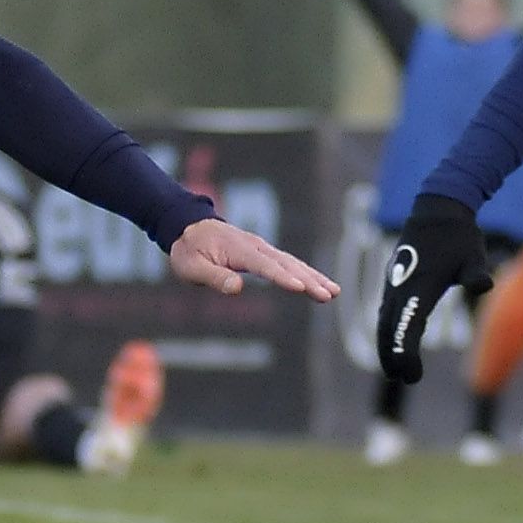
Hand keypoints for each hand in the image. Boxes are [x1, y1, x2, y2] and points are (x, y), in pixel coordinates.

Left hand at [166, 216, 339, 301]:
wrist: (188, 227)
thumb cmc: (188, 250)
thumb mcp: (192, 267)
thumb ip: (214, 277)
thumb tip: (237, 288)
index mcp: (239, 250)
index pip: (264, 266)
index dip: (282, 277)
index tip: (300, 288)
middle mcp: (256, 246)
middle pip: (286, 265)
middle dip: (309, 280)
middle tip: (328, 295)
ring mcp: (263, 248)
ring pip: (293, 263)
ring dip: (314, 277)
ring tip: (334, 292)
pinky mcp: (265, 253)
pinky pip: (289, 263)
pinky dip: (306, 273)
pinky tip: (320, 284)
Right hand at [371, 193, 494, 384]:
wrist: (437, 211)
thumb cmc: (459, 237)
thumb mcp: (473, 255)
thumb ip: (476, 273)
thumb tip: (484, 285)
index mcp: (420, 285)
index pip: (407, 326)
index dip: (405, 352)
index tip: (411, 374)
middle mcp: (402, 287)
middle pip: (388, 328)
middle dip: (392, 355)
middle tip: (404, 378)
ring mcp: (395, 284)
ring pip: (384, 321)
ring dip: (387, 345)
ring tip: (397, 370)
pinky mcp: (395, 283)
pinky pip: (386, 312)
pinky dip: (388, 331)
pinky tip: (394, 344)